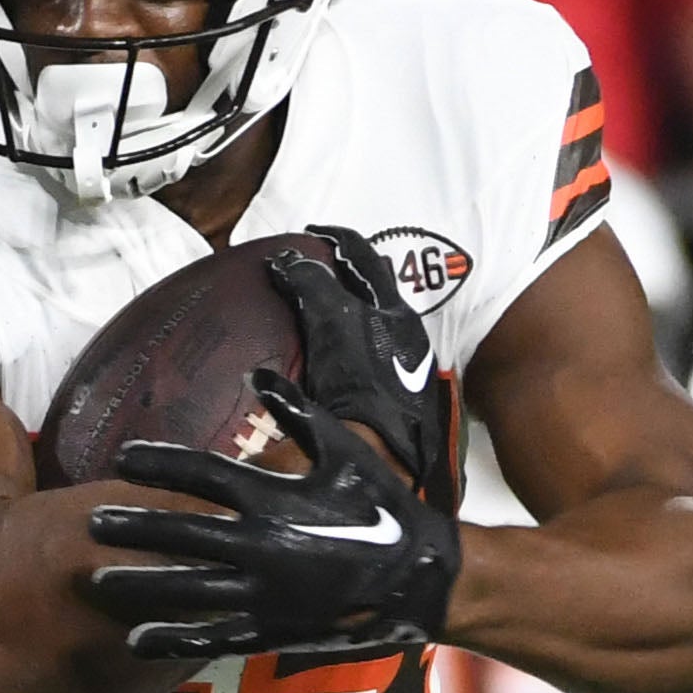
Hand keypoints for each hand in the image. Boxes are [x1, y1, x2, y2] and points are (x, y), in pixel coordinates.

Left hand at [81, 394, 463, 660]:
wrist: (425, 577)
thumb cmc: (384, 506)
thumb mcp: (346, 451)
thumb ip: (296, 412)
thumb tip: (254, 371)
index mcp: (279, 496)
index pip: (203, 474)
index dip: (159, 465)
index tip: (123, 461)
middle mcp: (266, 544)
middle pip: (182, 533)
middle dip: (133, 527)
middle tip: (90, 523)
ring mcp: (268, 592)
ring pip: (187, 589)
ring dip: (137, 584)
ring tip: (95, 581)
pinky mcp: (274, 630)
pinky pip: (214, 637)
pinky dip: (172, 639)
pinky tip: (134, 638)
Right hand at [271, 231, 453, 508]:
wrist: (380, 457)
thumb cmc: (361, 385)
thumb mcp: (335, 325)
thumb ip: (315, 286)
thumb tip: (289, 259)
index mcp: (394, 311)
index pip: (363, 256)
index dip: (333, 240)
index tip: (306, 234)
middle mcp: (402, 334)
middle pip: (370, 287)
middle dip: (340, 271)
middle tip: (305, 267)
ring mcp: (394, 366)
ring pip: (365, 320)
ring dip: (338, 306)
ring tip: (304, 307)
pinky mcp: (381, 395)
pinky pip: (355, 352)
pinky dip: (334, 341)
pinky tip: (314, 355)